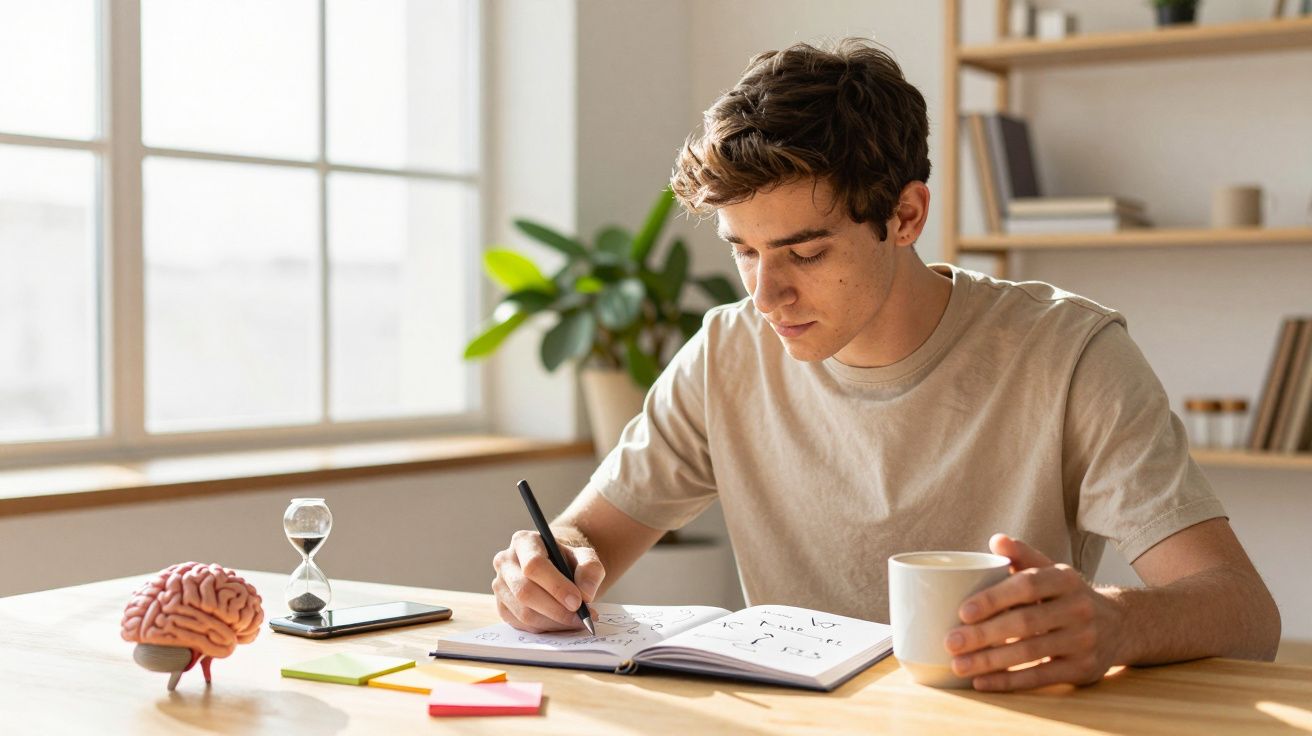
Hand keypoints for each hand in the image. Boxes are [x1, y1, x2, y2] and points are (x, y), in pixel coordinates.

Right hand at [491, 530, 604, 632]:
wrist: (556, 568)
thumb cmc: (568, 561)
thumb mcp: (585, 557)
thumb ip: (590, 569)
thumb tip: (585, 593)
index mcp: (524, 542)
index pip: (533, 565)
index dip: (556, 586)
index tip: (578, 601)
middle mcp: (505, 562)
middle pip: (525, 591)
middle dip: (556, 609)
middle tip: (581, 617)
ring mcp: (500, 585)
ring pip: (523, 612)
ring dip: (554, 622)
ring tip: (576, 621)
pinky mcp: (502, 607)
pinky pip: (522, 625)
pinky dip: (546, 628)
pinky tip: (561, 622)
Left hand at [944, 533, 1124, 691]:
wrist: (1119, 625)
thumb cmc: (1067, 596)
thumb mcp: (1051, 571)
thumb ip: (1023, 556)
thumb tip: (996, 540)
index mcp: (1066, 579)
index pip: (1027, 586)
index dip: (994, 598)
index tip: (963, 611)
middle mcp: (1079, 609)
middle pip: (1026, 622)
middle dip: (984, 635)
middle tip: (950, 642)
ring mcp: (1084, 641)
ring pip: (1030, 653)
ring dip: (990, 661)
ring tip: (958, 665)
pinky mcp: (1083, 669)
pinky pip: (1040, 677)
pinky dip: (1008, 681)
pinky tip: (982, 681)